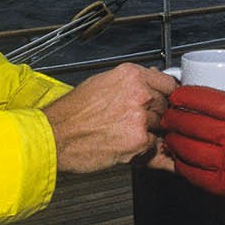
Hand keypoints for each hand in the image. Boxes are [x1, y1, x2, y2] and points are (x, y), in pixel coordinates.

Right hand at [43, 63, 175, 172]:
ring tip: (124, 134)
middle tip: (137, 122)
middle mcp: (138, 93)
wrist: (56, 135)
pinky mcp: (138, 141)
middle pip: (166, 106)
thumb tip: (151, 81)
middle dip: (156, 115)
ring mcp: (140, 117)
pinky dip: (143, 149)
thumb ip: (131, 83)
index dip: (168, 95)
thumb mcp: (101, 83)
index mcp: (130, 75)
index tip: (167, 101)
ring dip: (149, 132)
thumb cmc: (72, 112)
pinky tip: (125, 145)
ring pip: (160, 127)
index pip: (168, 83)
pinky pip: (153, 146)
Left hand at [160, 85, 224, 209]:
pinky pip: (194, 174)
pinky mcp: (223, 184)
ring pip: (188, 147)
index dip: (187, 96)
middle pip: (191, 122)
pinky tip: (179, 160)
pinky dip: (183, 165)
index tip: (179, 94)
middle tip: (168, 114)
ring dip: (175, 140)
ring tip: (170, 136)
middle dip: (174, 117)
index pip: (206, 100)